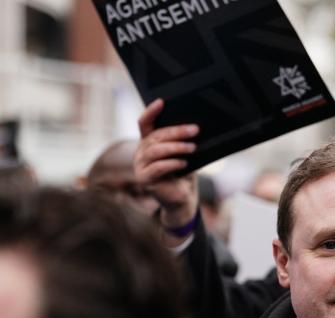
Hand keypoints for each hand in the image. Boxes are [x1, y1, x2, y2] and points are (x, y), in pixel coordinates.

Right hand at [135, 98, 199, 229]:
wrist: (182, 199)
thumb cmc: (183, 174)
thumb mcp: (184, 154)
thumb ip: (182, 142)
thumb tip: (194, 128)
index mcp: (149, 143)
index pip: (145, 123)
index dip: (151, 111)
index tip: (161, 101)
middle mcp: (141, 152)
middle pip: (155, 136)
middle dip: (176, 132)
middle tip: (194, 130)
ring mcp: (140, 166)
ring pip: (156, 151)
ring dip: (176, 147)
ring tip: (192, 148)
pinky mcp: (144, 179)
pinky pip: (157, 167)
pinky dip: (172, 163)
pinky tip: (184, 163)